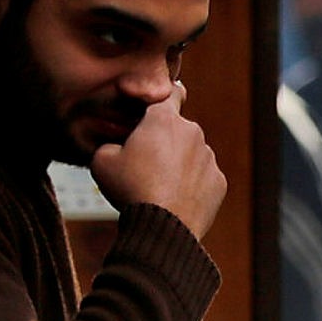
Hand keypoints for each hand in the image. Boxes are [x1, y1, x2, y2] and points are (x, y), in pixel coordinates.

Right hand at [91, 81, 226, 238]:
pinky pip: (203, 178)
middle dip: (165, 141)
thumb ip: (111, 144)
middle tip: (146, 163)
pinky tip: (174, 199)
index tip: (170, 95)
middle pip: (178, 130)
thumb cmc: (130, 190)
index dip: (168, 94)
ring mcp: (209, 158)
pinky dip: (192, 185)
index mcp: (163, 120)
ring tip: (158, 187)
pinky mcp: (219, 182)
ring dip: (179, 164)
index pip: (171, 94)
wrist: (163, 226)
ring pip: (192, 155)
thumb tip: (118, 149)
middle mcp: (192, 133)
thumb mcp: (102, 160)